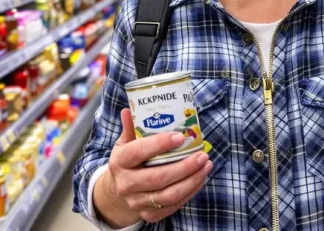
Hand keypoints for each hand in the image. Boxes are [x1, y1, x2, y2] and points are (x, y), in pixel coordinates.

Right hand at [96, 108, 212, 225]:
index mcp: (119, 162)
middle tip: (202, 154)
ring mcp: (137, 202)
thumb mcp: (125, 144)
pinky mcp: (149, 214)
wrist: (118, 193)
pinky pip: (174, 205)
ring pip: (169, 195)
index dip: (159, 144)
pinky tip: (200, 178)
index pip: (138, 152)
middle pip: (158, 178)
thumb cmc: (127, 162)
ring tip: (206, 165)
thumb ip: (130, 128)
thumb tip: (128, 109)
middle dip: (184, 166)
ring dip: (191, 180)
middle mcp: (126, 184)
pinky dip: (190, 191)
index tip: (180, 136)